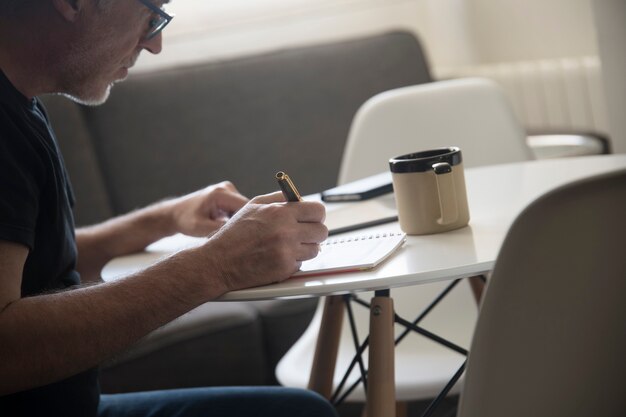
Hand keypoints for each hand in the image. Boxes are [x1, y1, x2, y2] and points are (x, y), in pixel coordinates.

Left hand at [167, 181, 248, 236]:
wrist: (174, 213)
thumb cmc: (184, 220)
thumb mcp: (201, 228)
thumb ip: (221, 229)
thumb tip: (240, 233)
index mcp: (220, 193)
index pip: (247, 206)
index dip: (251, 220)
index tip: (250, 236)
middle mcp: (227, 188)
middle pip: (247, 207)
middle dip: (245, 221)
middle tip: (240, 237)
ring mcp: (228, 190)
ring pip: (244, 208)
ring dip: (240, 220)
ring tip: (230, 232)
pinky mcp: (227, 195)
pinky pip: (239, 208)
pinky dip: (235, 218)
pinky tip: (226, 226)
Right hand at [199, 191, 327, 292]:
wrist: (218, 262)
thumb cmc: (234, 234)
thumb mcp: (253, 206)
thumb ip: (279, 199)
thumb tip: (298, 198)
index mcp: (280, 212)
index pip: (317, 211)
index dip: (316, 215)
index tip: (311, 218)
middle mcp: (286, 231)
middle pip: (322, 231)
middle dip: (314, 232)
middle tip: (303, 233)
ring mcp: (287, 252)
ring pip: (315, 249)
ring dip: (305, 248)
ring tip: (287, 245)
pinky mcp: (285, 269)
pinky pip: (302, 263)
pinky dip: (293, 261)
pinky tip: (277, 256)